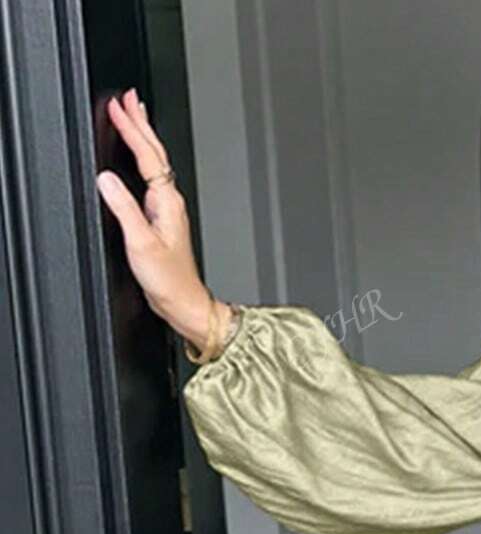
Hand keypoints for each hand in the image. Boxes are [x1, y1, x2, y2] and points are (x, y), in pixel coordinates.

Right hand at [95, 88, 224, 351]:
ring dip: (144, 136)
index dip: (131, 129)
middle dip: (141, 122)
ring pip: (155, 162)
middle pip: (155, 152)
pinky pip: (152, 176)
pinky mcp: (164, 218)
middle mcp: (171, 201)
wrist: (185, 302)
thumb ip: (124, 209)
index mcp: (167, 201)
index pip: (146, 155)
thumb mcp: (141, 244)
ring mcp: (169, 208)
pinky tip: (140, 157)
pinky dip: (144, 158)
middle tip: (128, 96)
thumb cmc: (169, 280)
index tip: (118, 106)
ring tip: (134, 115)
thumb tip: (107, 179)